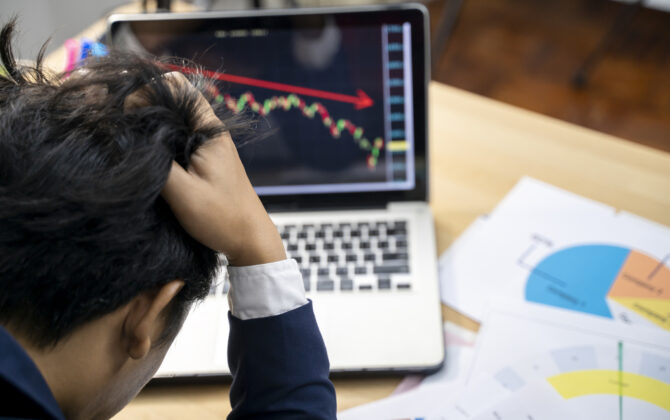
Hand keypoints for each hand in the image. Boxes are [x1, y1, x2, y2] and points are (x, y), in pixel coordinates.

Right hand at [128, 72, 285, 265]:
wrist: (249, 240)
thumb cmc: (222, 217)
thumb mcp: (184, 193)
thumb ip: (156, 162)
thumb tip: (126, 139)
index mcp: (209, 129)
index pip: (175, 86)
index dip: (146, 92)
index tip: (128, 117)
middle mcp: (208, 130)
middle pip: (170, 100)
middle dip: (142, 108)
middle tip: (120, 130)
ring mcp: (205, 144)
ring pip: (170, 120)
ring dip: (148, 127)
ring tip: (127, 144)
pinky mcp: (201, 159)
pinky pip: (174, 139)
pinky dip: (157, 142)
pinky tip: (143, 159)